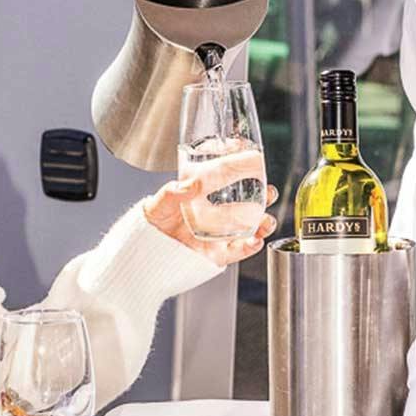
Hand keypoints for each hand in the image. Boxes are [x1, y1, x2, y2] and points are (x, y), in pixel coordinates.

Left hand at [139, 150, 279, 265]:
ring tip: (266, 221)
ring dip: (263, 223)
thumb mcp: (161, 203)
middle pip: (251, 203)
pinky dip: (251, 246)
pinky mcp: (220, 253)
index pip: (233, 180)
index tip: (256, 162)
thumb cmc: (155, 222)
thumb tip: (189, 185)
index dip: (247, 172)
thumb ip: (172, 193)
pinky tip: (255, 240)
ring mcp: (221, 234)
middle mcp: (219, 214)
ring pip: (251, 227)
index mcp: (208, 196)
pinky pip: (240, 251)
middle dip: (265, 197)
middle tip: (269, 191)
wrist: (146, 252)